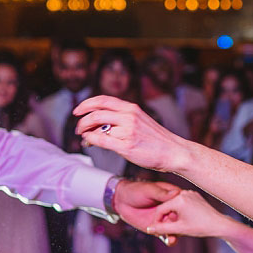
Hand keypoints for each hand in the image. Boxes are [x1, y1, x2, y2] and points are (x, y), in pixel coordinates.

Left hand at [76, 96, 192, 171]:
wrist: (174, 152)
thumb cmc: (156, 140)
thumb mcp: (140, 121)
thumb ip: (122, 119)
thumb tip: (99, 124)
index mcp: (132, 108)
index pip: (103, 100)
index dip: (87, 104)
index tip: (78, 110)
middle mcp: (129, 117)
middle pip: (97, 113)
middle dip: (82, 120)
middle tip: (79, 127)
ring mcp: (128, 131)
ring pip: (98, 127)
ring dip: (86, 132)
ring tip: (84, 137)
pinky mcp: (127, 146)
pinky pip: (102, 140)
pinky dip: (91, 140)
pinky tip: (89, 142)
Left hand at [113, 179, 180, 238]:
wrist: (123, 201)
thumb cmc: (136, 190)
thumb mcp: (149, 190)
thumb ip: (162, 193)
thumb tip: (177, 193)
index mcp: (172, 197)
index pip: (182, 203)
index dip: (184, 208)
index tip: (184, 213)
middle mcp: (171, 209)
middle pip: (180, 218)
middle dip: (180, 223)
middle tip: (178, 226)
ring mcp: (165, 220)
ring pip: (175, 228)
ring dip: (176, 233)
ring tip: (173, 236)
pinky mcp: (159, 229)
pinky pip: (166, 235)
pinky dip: (170, 239)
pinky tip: (170, 241)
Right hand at [145, 189, 234, 238]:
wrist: (220, 224)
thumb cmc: (201, 227)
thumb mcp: (179, 229)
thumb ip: (162, 229)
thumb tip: (149, 229)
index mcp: (179, 199)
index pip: (160, 209)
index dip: (156, 221)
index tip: (156, 229)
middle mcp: (184, 193)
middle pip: (167, 206)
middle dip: (165, 218)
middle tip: (166, 229)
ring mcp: (190, 193)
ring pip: (175, 204)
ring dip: (172, 215)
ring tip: (176, 226)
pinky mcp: (195, 195)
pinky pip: (183, 202)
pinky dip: (180, 211)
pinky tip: (183, 219)